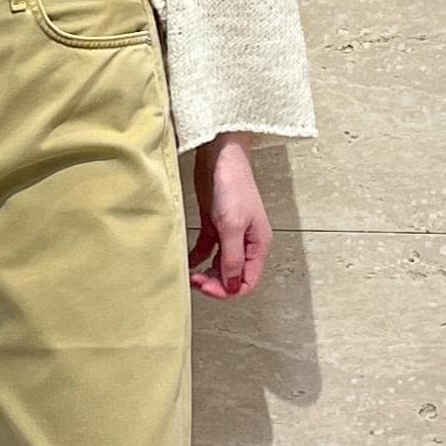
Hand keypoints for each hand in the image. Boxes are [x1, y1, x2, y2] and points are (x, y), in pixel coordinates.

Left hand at [188, 134, 271, 298]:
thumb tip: (231, 286)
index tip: (207, 287)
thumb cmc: (232, 186)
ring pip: (220, 266)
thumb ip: (232, 258)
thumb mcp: (232, 226)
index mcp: (258, 245)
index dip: (227, 290)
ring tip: (191, 274)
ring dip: (207, 274)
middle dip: (215, 284)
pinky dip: (198, 259)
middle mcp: (246, 243)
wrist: (221, 156)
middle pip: (233, 276)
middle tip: (195, 281)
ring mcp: (230, 234)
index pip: (247, 281)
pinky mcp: (214, 225)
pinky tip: (188, 263)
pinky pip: (208, 250)